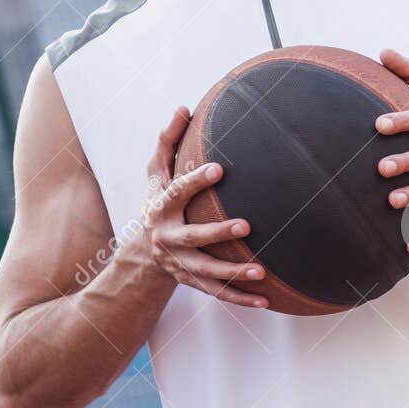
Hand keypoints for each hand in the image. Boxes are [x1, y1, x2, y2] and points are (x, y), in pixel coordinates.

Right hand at [139, 107, 267, 308]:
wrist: (143, 255)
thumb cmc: (158, 204)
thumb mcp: (156, 175)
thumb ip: (167, 142)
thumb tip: (183, 107)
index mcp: (160, 208)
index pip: (176, 193)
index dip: (195, 181)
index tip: (220, 168)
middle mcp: (168, 238)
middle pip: (192, 237)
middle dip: (217, 234)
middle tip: (246, 227)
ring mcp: (180, 264)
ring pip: (206, 273)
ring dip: (233, 274)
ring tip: (262, 271)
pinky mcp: (193, 283)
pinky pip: (218, 294)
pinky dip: (241, 299)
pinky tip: (266, 301)